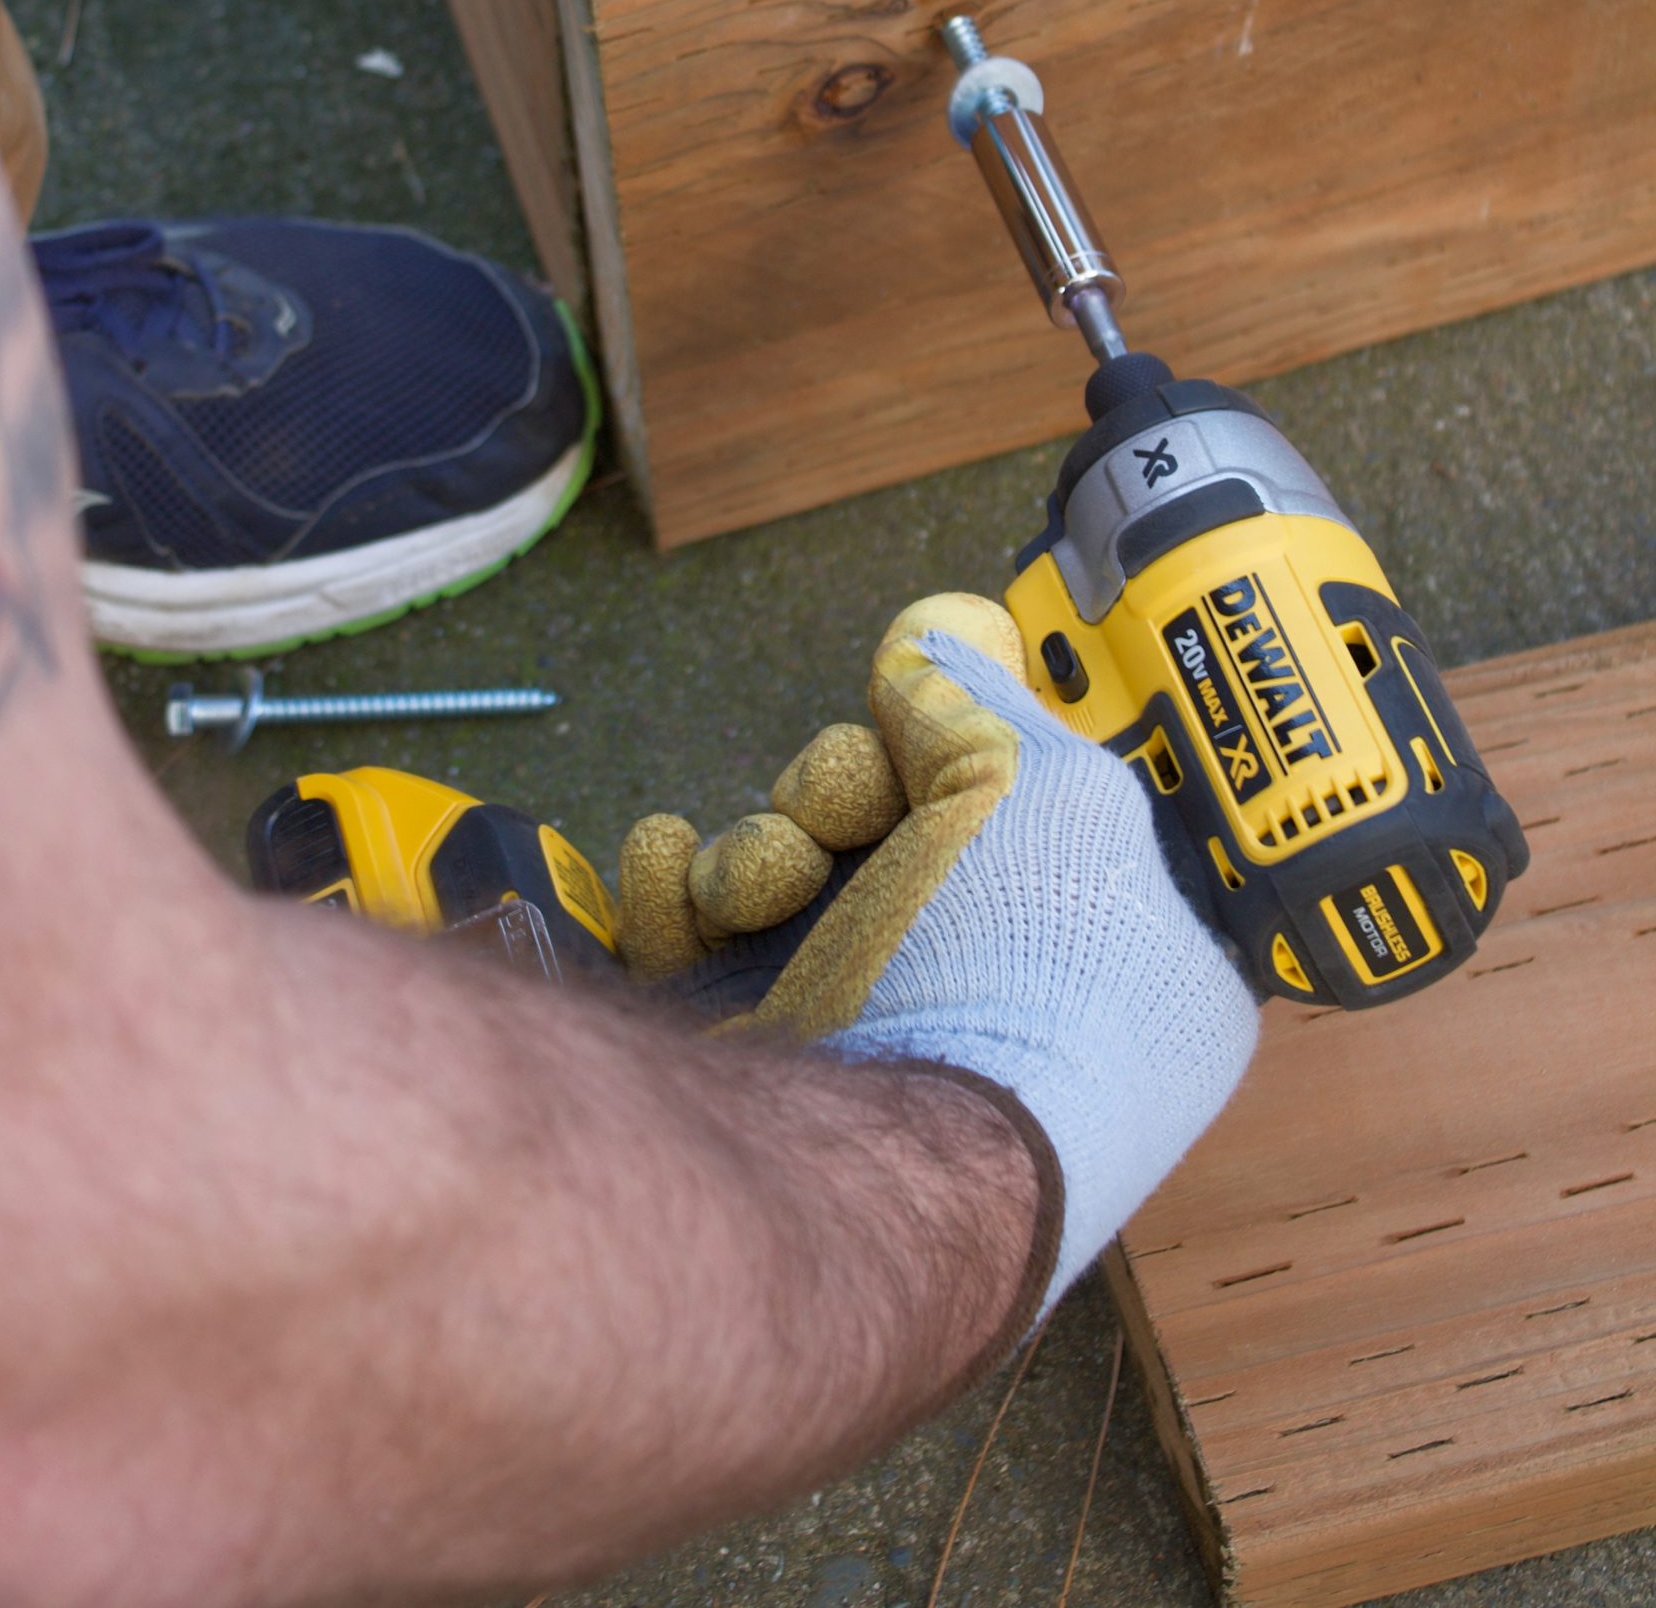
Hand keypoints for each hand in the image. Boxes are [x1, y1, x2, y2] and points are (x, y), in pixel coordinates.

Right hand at [619, 592, 1258, 1311]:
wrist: (883, 1165)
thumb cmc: (1021, 980)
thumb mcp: (1052, 787)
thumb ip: (988, 698)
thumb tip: (944, 635)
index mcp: (1124, 947)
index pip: (1051, 806)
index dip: (984, 745)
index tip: (941, 699)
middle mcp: (1006, 993)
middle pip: (898, 822)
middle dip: (846, 789)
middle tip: (844, 806)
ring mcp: (879, 1034)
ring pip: (794, 870)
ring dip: (761, 847)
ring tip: (764, 881)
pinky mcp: (764, 1058)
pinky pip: (704, 938)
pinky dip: (680, 893)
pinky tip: (676, 875)